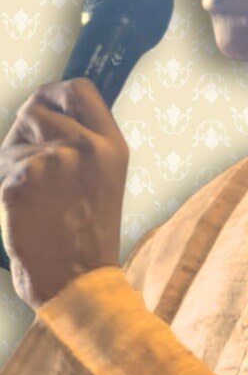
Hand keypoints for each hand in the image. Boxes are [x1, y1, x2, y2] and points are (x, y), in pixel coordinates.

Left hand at [0, 78, 128, 309]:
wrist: (78, 285)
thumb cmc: (87, 235)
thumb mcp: (104, 177)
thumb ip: (83, 141)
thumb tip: (45, 112)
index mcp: (109, 144)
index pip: (78, 89)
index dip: (54, 94)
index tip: (43, 109)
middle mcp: (85, 146)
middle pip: (36, 108)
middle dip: (23, 133)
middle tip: (28, 166)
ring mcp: (54, 163)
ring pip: (13, 145)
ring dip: (10, 165)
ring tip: (29, 198)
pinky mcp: (21, 184)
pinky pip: (1, 174)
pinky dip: (3, 192)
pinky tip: (21, 216)